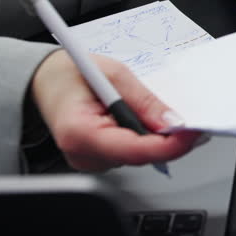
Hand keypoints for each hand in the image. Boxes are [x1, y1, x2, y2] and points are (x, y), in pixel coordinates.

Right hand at [30, 50, 199, 171]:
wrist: (42, 80)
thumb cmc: (69, 74)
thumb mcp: (113, 74)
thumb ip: (144, 101)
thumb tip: (174, 122)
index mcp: (81, 133)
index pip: (136, 150)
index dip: (170, 144)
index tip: (192, 132)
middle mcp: (82, 155)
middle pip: (140, 155)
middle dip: (166, 138)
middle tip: (186, 119)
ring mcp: (88, 161)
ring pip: (138, 156)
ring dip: (152, 137)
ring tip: (148, 111)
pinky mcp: (95, 160)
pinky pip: (129, 153)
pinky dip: (140, 138)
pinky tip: (137, 121)